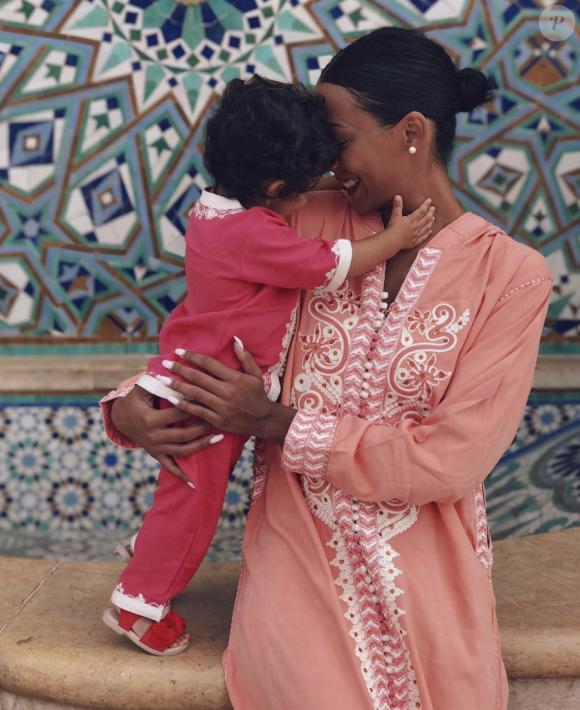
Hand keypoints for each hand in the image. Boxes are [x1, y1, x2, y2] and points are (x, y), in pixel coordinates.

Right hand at [110, 385, 213, 480]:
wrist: (120, 418)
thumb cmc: (135, 400)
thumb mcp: (141, 389)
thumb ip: (156, 382)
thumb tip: (171, 372)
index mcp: (150, 419)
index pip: (178, 412)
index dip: (194, 405)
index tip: (209, 398)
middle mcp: (154, 436)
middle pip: (184, 433)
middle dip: (203, 426)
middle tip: (218, 418)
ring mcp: (155, 448)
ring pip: (182, 450)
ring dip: (201, 445)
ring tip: (218, 438)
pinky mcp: (156, 455)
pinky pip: (170, 467)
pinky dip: (181, 476)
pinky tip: (194, 483)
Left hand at [156, 339, 295, 442]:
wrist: (263, 419)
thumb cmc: (258, 394)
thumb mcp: (255, 374)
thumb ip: (245, 357)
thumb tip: (235, 339)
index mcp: (235, 378)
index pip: (209, 364)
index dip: (193, 356)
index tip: (179, 351)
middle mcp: (227, 391)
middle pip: (198, 377)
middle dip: (179, 369)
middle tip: (165, 363)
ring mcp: (221, 406)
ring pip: (195, 393)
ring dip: (177, 385)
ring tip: (162, 380)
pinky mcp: (217, 419)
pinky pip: (197, 411)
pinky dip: (183, 405)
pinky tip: (172, 399)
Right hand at [389, 195, 434, 250]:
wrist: (392, 241)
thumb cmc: (393, 228)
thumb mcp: (395, 216)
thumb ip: (397, 206)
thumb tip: (398, 196)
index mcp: (412, 220)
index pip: (421, 210)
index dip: (426, 205)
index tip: (429, 200)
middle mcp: (416, 227)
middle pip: (426, 219)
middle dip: (431, 213)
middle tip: (433, 208)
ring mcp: (416, 235)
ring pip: (426, 228)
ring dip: (431, 223)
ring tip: (433, 218)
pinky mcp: (414, 242)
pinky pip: (423, 238)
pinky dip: (427, 234)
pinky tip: (430, 231)